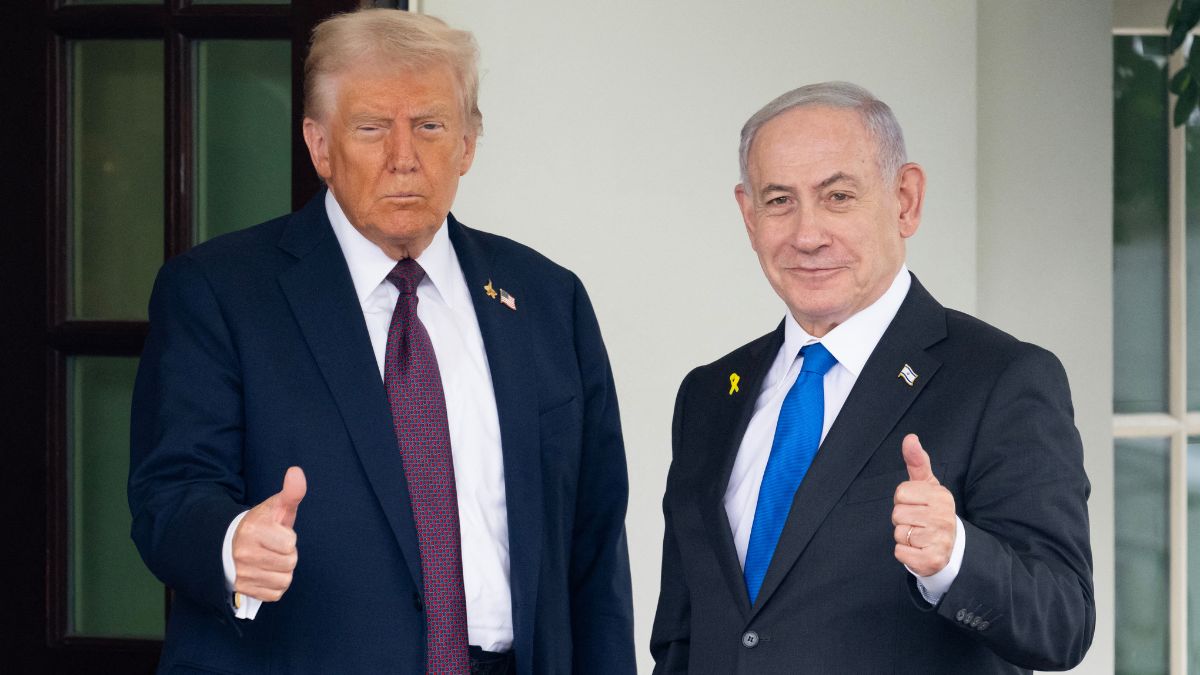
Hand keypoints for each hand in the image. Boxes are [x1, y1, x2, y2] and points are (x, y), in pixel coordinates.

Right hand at [232, 466, 305, 600]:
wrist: (230, 544)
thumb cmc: (261, 525)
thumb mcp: (275, 506)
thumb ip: (291, 492)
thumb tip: (296, 471)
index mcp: (253, 530)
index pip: (290, 543)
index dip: (288, 538)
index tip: (276, 533)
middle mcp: (243, 553)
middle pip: (289, 563)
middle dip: (287, 555)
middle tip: (274, 548)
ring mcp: (241, 573)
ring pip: (284, 579)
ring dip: (282, 570)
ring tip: (270, 559)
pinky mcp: (243, 590)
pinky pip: (275, 594)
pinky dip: (274, 585)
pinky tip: (266, 573)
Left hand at [892, 434, 955, 576]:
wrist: (950, 548)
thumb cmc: (932, 511)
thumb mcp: (927, 485)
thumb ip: (917, 461)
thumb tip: (910, 438)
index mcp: (941, 496)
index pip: (900, 493)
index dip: (903, 500)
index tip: (917, 505)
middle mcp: (944, 517)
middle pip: (897, 514)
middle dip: (902, 519)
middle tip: (918, 523)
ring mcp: (940, 540)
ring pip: (898, 533)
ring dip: (904, 537)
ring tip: (919, 536)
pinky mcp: (932, 560)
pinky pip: (900, 552)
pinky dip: (904, 553)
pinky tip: (918, 550)